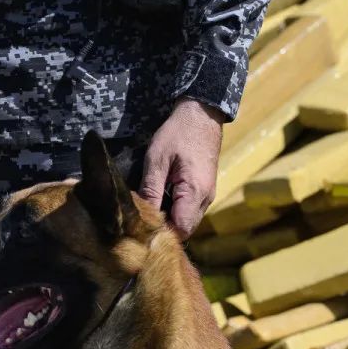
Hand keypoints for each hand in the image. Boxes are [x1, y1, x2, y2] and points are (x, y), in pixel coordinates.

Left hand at [138, 98, 226, 238]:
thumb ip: (150, 190)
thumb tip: (141, 217)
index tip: (140, 232)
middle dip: (163, 230)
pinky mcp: (204, 190)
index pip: (180, 229)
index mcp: (195, 192)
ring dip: (168, 221)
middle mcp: (206, 198)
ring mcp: (207, 195)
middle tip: (140, 224)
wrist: (202, 114)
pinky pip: (189, 210)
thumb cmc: (178, 133)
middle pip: (184, 229)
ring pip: (187, 221)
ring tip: (147, 213)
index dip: (161, 234)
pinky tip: (158, 203)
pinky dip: (175, 211)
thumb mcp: (157, 160)